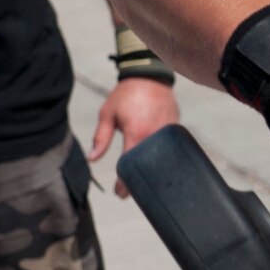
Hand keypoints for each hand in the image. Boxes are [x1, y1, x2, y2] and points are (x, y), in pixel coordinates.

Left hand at [90, 79, 180, 197]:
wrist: (148, 75)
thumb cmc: (125, 95)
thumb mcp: (107, 114)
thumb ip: (101, 138)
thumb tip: (92, 159)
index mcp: (136, 133)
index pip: (130, 165)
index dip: (125, 183)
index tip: (120, 193)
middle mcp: (154, 135)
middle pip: (149, 167)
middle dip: (139, 182)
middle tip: (130, 192)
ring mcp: (168, 132)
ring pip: (162, 160)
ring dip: (152, 171)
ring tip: (143, 180)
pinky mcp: (176, 128)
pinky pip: (169, 148)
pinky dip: (162, 158)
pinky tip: (156, 165)